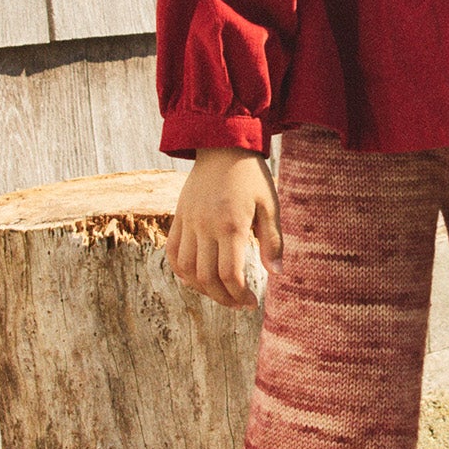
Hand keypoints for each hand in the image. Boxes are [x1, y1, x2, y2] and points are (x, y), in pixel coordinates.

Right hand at [166, 148, 281, 308]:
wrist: (222, 144)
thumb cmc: (251, 176)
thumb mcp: (270, 205)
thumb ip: (273, 241)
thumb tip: (276, 275)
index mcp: (231, 225)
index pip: (229, 275)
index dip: (240, 295)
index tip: (252, 302)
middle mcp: (205, 226)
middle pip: (207, 278)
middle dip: (223, 298)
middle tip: (239, 304)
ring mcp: (188, 222)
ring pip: (186, 270)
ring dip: (202, 289)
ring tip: (220, 294)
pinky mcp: (179, 217)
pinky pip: (172, 252)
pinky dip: (181, 271)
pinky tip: (196, 279)